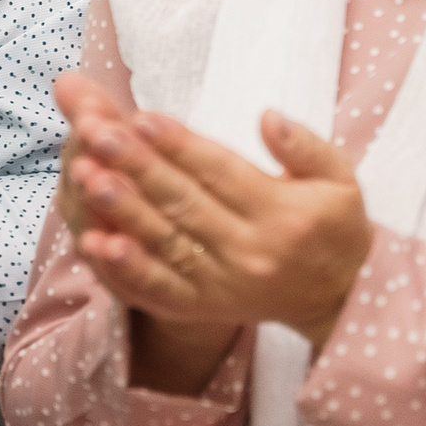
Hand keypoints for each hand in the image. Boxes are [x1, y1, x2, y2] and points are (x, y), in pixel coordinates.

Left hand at [58, 72, 371, 350]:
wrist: (339, 298)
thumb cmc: (334, 224)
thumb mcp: (340, 178)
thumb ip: (306, 146)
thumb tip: (269, 118)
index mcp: (280, 212)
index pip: (219, 172)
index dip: (178, 144)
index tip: (141, 116)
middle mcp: (249, 251)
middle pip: (183, 203)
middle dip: (135, 166)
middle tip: (95, 133)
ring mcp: (222, 284)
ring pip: (164, 243)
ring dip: (121, 211)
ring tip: (85, 177)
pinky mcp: (202, 308)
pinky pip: (157, 289)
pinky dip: (123, 268)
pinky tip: (92, 242)